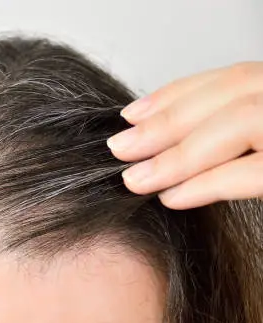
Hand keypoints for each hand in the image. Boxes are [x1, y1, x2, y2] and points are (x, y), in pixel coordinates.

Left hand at [107, 61, 262, 208]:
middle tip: (119, 147)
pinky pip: (252, 171)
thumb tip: (159, 146)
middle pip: (232, 91)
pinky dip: (206, 183)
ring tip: (135, 179)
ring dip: (177, 154)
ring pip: (239, 121)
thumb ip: (226, 136)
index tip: (131, 114)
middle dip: (165, 121)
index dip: (177, 95)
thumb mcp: (260, 144)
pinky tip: (171, 198)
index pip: (233, 79)